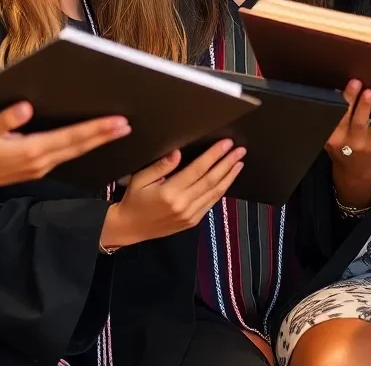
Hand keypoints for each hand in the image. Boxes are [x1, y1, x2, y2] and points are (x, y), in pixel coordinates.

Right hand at [0, 102, 129, 200]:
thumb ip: (4, 120)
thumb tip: (25, 106)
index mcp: (31, 151)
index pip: (71, 137)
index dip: (96, 129)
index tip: (117, 121)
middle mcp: (41, 161)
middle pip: (79, 146)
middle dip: (105, 135)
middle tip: (128, 124)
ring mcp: (40, 167)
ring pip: (76, 152)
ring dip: (97, 141)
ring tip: (119, 131)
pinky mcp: (37, 168)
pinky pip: (67, 156)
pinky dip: (82, 147)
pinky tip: (92, 140)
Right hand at [99, 139, 245, 246]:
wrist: (130, 227)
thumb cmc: (134, 199)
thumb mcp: (140, 179)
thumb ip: (160, 166)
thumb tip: (178, 154)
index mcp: (170, 192)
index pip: (198, 169)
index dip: (214, 155)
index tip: (226, 144)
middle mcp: (183, 204)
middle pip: (211, 180)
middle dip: (227, 163)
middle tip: (240, 150)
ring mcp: (189, 215)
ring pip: (214, 193)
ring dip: (229, 176)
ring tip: (239, 163)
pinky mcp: (192, 222)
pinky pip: (210, 204)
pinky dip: (221, 191)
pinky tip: (227, 180)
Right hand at [325, 80, 370, 209]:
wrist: (355, 174)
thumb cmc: (342, 149)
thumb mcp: (333, 137)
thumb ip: (336, 118)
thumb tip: (344, 90)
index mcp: (336, 138)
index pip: (340, 116)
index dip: (347, 100)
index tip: (354, 83)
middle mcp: (353, 143)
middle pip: (358, 122)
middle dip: (364, 106)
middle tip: (369, 91)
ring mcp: (370, 147)